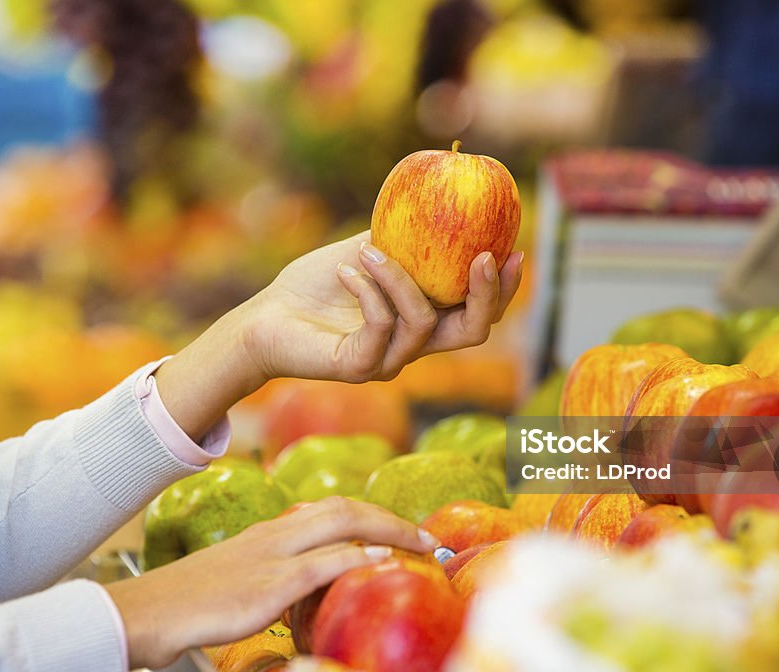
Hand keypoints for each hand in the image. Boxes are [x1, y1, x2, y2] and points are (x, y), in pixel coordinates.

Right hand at [106, 497, 438, 669]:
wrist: (149, 610)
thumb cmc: (192, 600)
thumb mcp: (241, 575)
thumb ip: (277, 571)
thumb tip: (315, 580)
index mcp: (271, 531)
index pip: (332, 510)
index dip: (374, 515)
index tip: (404, 531)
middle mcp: (276, 534)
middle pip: (345, 508)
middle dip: (391, 517)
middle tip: (427, 536)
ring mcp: (272, 556)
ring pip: (340, 524)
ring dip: (389, 530)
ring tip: (421, 543)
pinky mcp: (267, 585)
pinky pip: (321, 564)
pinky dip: (357, 557)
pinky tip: (383, 560)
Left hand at [244, 231, 523, 382]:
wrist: (265, 318)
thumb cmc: (314, 285)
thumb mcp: (367, 250)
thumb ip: (404, 236)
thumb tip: (440, 196)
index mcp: (422, 321)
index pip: (477, 313)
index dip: (502, 288)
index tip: (513, 249)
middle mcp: (413, 346)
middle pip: (473, 331)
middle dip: (486, 293)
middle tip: (483, 256)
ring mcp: (388, 361)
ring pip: (423, 320)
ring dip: (399, 277)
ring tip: (367, 251)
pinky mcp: (359, 367)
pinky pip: (382, 326)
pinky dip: (368, 290)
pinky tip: (346, 270)